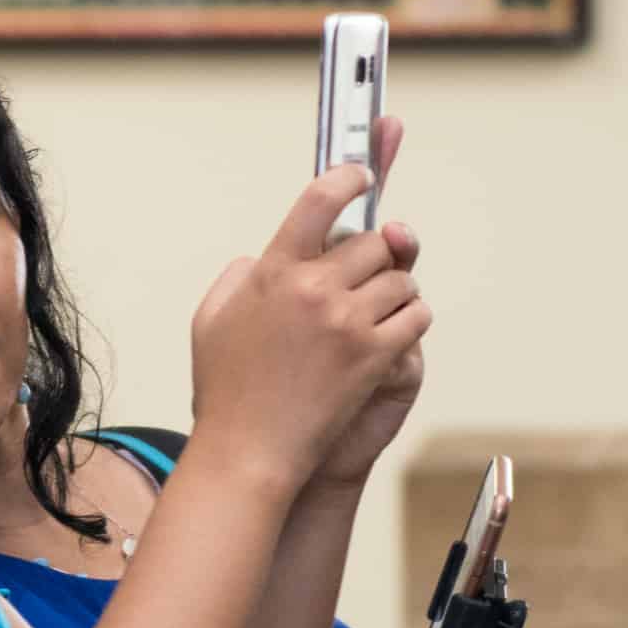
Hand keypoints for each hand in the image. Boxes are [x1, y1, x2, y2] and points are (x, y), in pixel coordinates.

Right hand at [190, 146, 430, 494]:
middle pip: (374, 241)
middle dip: (376, 255)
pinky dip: (412, 319)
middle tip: (366, 276)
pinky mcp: (374, 356)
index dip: (348, 178)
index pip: (320, 199)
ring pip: (401, 278)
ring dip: (397, 290)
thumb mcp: (210, 319)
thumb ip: (239, 275)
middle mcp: (313, 288)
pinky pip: (417, 316)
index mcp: (273, 270)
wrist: (248, 452)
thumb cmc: (225, 390)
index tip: (361, 176)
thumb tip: (263, 255)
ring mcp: (347, 322)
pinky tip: (395, 332)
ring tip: (379, 311)